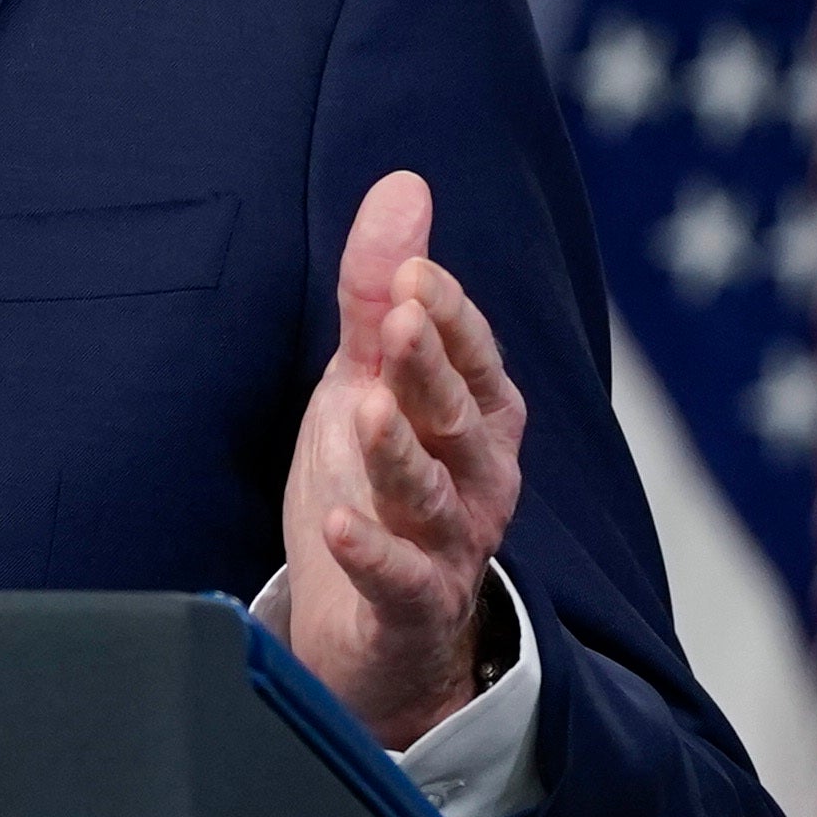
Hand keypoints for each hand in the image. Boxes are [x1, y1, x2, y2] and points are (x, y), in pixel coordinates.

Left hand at [278, 170, 525, 748]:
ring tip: (367, 411)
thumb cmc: (376, 488)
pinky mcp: (410, 607)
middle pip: (455, 417)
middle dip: (431, 367)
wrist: (371, 630)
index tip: (416, 273)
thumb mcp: (367, 381)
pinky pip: (400, 580)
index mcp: (475, 415)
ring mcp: (449, 545)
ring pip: (429, 495)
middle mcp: (476, 477)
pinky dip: (372, 555)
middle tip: (405, 319)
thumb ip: (379, 295)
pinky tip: (340, 527)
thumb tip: (404, 185)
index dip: (450, 315)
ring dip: (401, 453)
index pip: (474, 356)